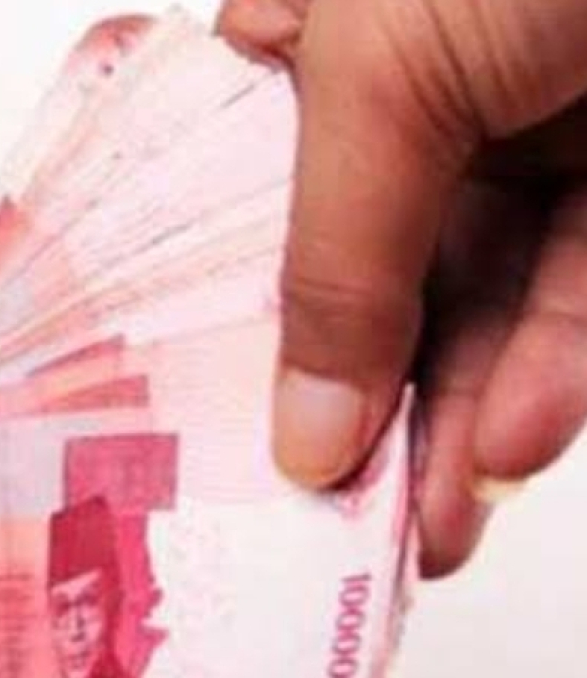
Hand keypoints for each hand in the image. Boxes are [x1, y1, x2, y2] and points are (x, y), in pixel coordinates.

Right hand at [218, 0, 586, 576]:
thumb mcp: (384, 79)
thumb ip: (332, 264)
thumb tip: (297, 432)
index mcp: (308, 44)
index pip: (246, 215)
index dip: (235, 330)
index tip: (227, 438)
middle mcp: (407, 92)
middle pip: (366, 279)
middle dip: (360, 404)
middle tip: (337, 521)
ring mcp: (522, 130)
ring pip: (478, 303)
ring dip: (452, 419)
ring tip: (423, 528)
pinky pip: (579, 291)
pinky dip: (551, 371)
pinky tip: (506, 443)